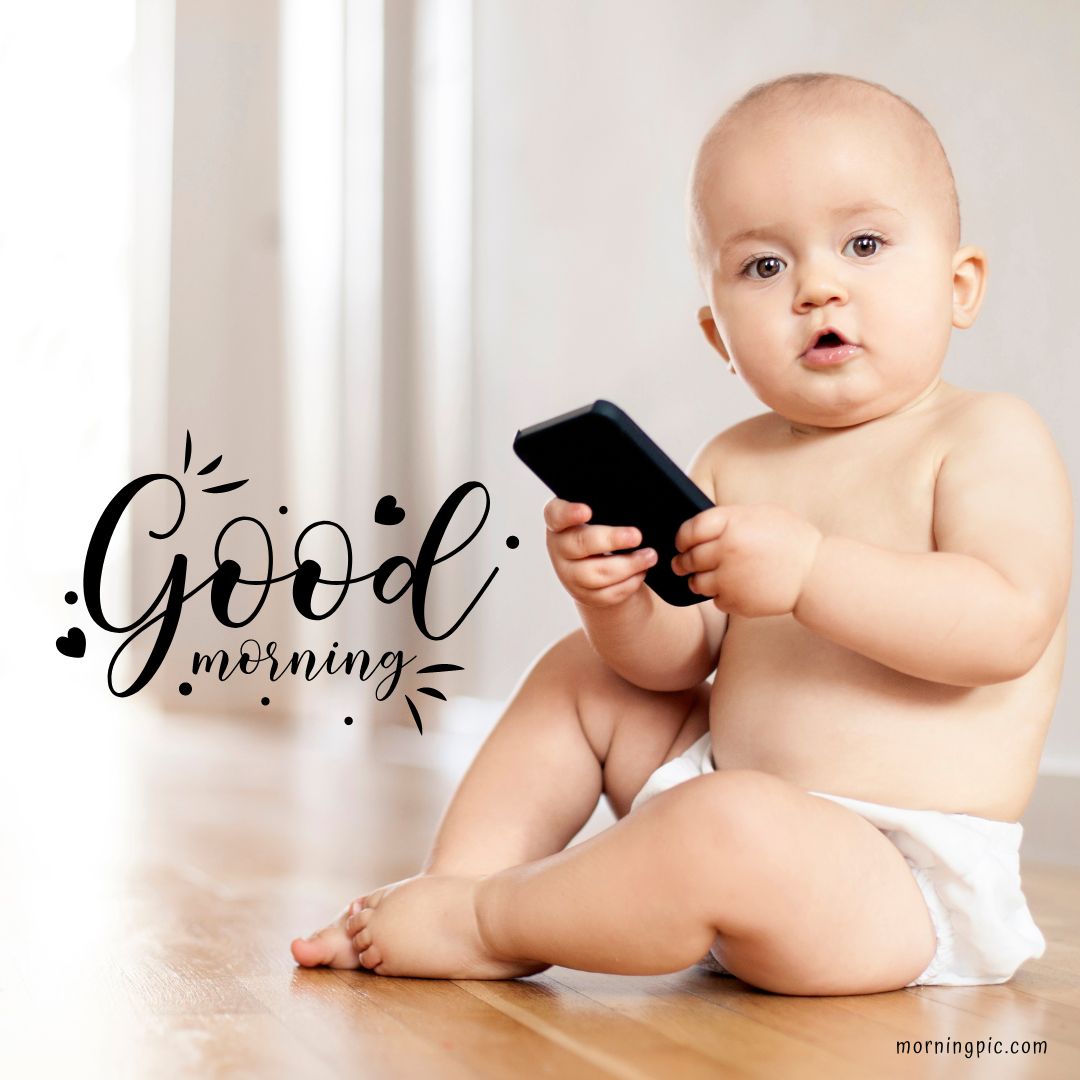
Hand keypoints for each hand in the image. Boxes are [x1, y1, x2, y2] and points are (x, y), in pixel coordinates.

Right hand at [544, 498, 657, 607]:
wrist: (600, 563)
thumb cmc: (602, 530)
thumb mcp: (601, 515)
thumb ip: (608, 509)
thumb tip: (634, 507)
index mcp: (559, 522)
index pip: (555, 514)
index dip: (569, 513)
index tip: (587, 511)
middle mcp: (559, 548)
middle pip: (580, 544)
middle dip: (611, 540)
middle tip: (636, 535)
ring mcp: (568, 574)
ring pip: (594, 574)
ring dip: (627, 565)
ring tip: (649, 556)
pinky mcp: (584, 595)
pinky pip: (606, 594)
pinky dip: (628, 583)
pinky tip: (641, 571)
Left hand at [671, 504, 822, 617]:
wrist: (815, 574)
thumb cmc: (791, 540)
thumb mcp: (762, 514)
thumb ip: (730, 517)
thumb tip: (700, 525)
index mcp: (733, 524)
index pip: (690, 530)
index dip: (681, 538)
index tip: (681, 543)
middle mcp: (727, 550)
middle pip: (689, 558)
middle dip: (683, 562)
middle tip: (682, 564)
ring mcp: (730, 579)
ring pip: (697, 583)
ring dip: (698, 581)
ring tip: (708, 578)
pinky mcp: (737, 602)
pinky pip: (716, 600)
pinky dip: (721, 596)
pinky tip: (735, 589)